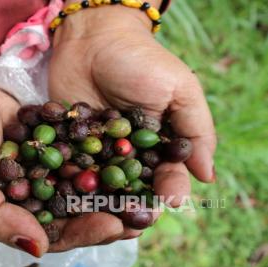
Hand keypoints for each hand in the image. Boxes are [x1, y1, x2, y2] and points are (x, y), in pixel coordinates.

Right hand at [0, 60, 127, 256]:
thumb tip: (35, 246)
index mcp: (14, 215)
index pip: (54, 233)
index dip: (85, 232)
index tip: (114, 224)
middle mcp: (34, 197)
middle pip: (77, 213)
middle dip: (110, 213)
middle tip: (143, 211)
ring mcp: (45, 170)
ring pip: (85, 185)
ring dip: (115, 188)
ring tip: (146, 186)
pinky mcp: (54, 144)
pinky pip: (82, 153)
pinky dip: (104, 155)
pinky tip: (128, 150)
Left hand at [48, 5, 216, 246]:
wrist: (92, 39)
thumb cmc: (140, 61)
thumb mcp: (178, 89)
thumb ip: (195, 129)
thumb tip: (208, 176)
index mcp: (158, 145)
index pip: (167, 175)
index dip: (168, 189)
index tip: (168, 201)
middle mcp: (127, 154)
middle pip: (132, 188)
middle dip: (132, 204)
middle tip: (131, 219)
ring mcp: (97, 152)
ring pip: (100, 185)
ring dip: (100, 200)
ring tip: (99, 214)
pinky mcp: (68, 146)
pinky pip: (70, 168)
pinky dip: (69, 181)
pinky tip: (68, 193)